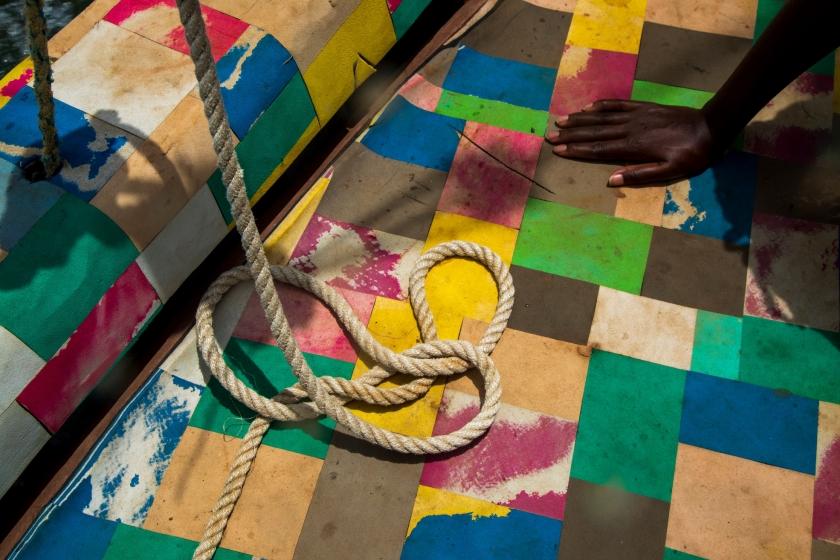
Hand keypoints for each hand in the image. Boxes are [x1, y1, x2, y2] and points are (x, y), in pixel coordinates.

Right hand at [545, 100, 718, 186]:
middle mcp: (630, 129)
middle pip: (595, 132)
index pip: (599, 149)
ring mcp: (636, 115)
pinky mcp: (644, 107)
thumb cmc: (692, 155)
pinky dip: (601, 105)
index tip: (559, 150)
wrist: (712, 127)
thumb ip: (640, 174)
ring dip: (580, 119)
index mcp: (634, 147)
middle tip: (551, 136)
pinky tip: (588, 107)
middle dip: (571, 134)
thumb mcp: (670, 172)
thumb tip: (612, 180)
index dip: (577, 150)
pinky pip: (618, 105)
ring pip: (602, 117)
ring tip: (561, 120)